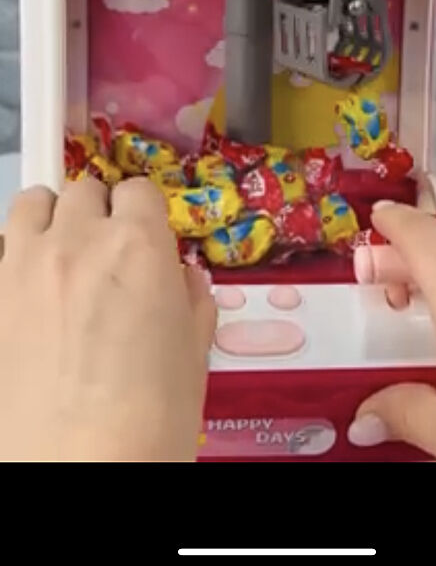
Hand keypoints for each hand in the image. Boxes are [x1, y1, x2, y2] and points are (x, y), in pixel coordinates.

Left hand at [0, 177, 215, 461]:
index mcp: (139, 245)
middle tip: (106, 256)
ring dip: (50, 220)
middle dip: (99, 215)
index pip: (139, 190)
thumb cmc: (150, 421)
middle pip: (85, 191)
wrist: (78, 468)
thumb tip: (181, 280)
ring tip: (58, 258)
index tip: (146, 240)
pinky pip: (0, 249)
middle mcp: (78, 239)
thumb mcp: (193, 355)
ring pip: (32, 203)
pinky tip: (27, 294)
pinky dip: (14, 258)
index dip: (144, 215)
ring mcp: (23, 265)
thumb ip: (189, 301)